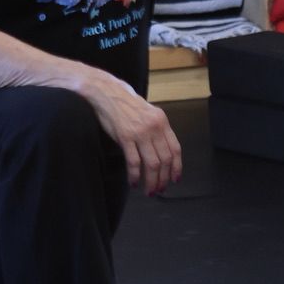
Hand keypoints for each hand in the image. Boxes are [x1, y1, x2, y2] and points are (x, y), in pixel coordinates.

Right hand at [75, 68, 182, 195]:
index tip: (175, 179)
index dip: (177, 167)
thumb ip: (156, 130)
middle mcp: (154, 127)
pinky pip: (134, 162)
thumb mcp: (148, 113)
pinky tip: (133, 182)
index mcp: (162, 121)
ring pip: (152, 164)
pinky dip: (135, 175)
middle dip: (164, 178)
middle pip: (165, 159)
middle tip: (160, 189)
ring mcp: (140, 132)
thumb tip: (161, 152)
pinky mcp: (125, 137)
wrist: (107, 92)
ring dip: (152, 181)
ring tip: (149, 191)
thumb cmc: (126, 104)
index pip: (175, 149)